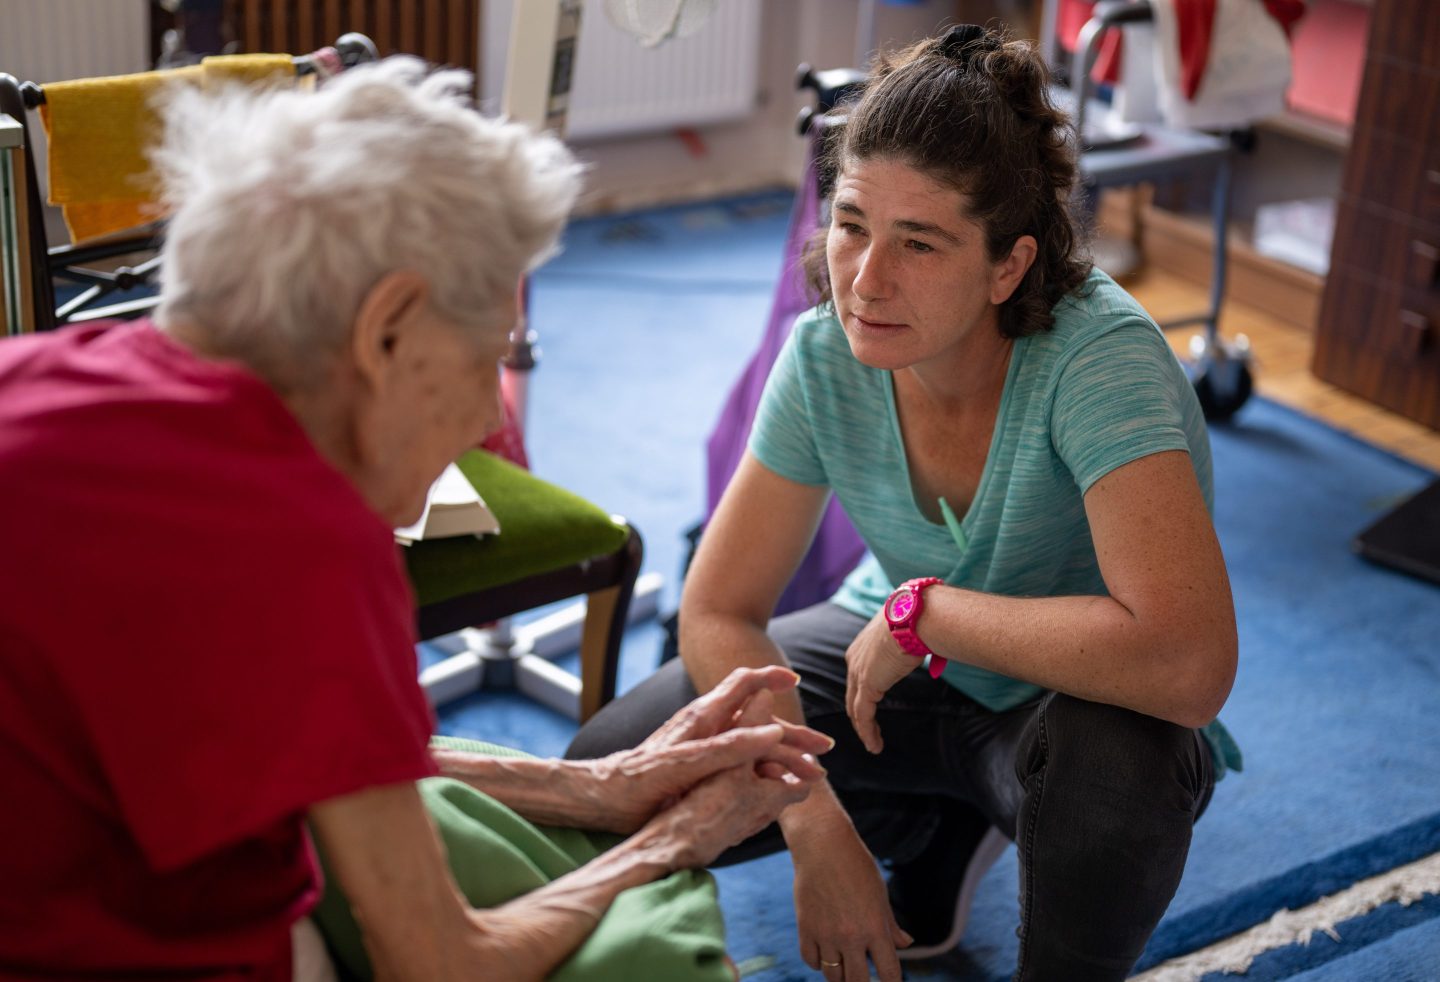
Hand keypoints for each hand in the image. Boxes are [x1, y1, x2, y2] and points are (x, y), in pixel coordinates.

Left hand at [594, 666, 831, 832]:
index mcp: (703, 717)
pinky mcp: (698, 768)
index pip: (745, 683)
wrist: (603, 801)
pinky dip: (763, 773)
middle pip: (758, 720)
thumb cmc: (637, 782)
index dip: (771, 678)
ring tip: (807, 777)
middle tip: (823, 751)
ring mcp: (702, 747)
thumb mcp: (687, 764)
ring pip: (751, 744)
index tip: (796, 682)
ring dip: (782, 757)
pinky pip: (739, 764)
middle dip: (793, 734)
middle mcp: (705, 727)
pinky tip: (774, 791)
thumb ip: (729, 746)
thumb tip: (771, 732)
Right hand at [790, 803, 910, 981]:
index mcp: (875, 927)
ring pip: (833, 976)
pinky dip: (819, 963)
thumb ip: (891, 924)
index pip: (889, 973)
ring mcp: (826, 934)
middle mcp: (851, 936)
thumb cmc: (856, 866)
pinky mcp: (805, 928)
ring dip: (840, 976)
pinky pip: (812, 961)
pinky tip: (825, 955)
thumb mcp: (880, 894)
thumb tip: (906, 944)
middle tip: (863, 978)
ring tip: (844, 968)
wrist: (822, 845)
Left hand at [844, 612, 922, 754]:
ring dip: (864, 729)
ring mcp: (858, 672)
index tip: (871, 707)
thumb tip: (930, 647)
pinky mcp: (866, 685)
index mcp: (862, 646)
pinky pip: (863, 715)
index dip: (862, 694)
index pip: (858, 676)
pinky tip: (874, 746)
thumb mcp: (908, 633)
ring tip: (873, 745)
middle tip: (868, 730)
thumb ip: (910, 645)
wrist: (914, 616)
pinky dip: (867, 732)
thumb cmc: (917, 620)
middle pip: (852, 694)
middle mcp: (855, 659)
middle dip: (859, 714)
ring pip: (856, 708)